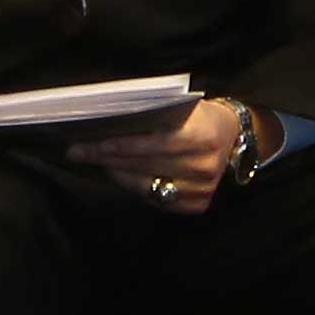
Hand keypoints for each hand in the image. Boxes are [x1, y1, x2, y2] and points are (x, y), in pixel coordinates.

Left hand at [71, 98, 248, 214]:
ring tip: (96, 162)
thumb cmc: (200, 117)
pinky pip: (155, 200)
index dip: (119, 145)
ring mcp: (203, 190)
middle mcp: (205, 167)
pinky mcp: (197, 205)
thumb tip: (108, 125)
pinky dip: (134, 187)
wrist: (235, 136)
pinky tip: (120, 175)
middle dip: (107, 159)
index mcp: (204, 137)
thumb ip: (154, 116)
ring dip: (116, 173)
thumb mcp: (184, 109)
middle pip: (144, 166)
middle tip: (79, 152)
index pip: (152, 145)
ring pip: (146, 185)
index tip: (90, 144)